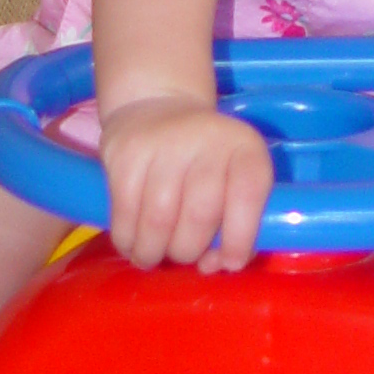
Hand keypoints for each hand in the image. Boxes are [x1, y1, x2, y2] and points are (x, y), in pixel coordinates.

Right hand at [98, 94, 273, 271]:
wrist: (158, 107)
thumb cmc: (205, 162)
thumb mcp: (232, 180)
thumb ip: (235, 226)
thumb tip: (213, 266)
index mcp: (244, 147)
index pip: (249, 193)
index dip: (242, 237)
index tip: (231, 263)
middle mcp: (207, 139)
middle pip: (200, 214)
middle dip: (189, 251)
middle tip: (182, 255)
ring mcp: (164, 143)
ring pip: (158, 220)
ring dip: (154, 252)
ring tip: (153, 256)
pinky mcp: (126, 153)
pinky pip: (124, 214)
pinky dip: (128, 241)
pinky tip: (133, 245)